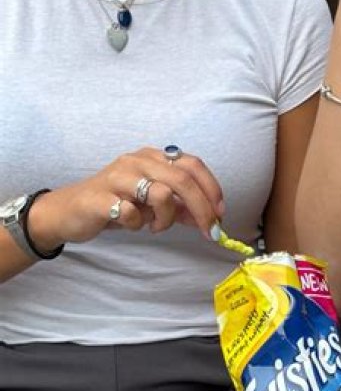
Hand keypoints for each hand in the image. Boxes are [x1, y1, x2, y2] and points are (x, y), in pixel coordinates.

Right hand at [26, 147, 223, 250]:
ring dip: (167, 219)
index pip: (192, 164)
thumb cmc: (116, 204)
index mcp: (153, 158)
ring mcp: (118, 176)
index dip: (212, 188)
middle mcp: (137, 161)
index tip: (221, 213)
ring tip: (155, 226)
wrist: (70, 212)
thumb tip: (212, 219)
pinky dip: (138, 225)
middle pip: (183, 179)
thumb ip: (181, 208)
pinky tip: (130, 224)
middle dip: (203, 209)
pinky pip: (132, 214)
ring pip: (162, 194)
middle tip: (210, 232)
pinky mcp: (101, 197)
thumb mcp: (153, 205)